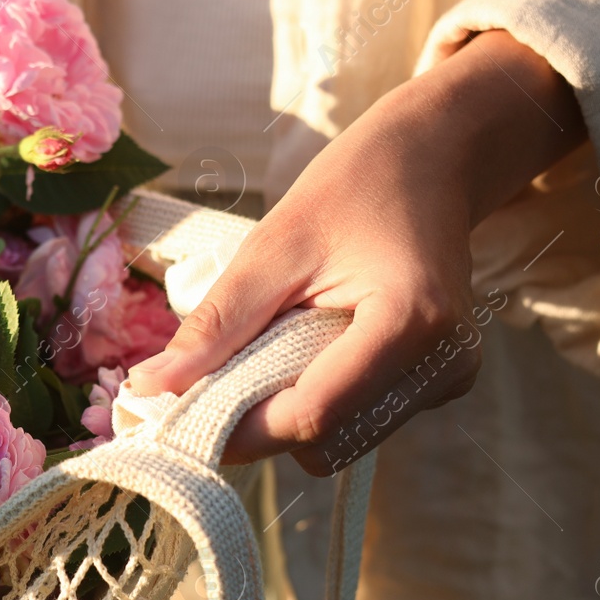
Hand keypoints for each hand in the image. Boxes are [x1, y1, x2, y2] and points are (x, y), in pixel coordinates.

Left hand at [128, 30, 586, 472]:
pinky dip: (319, 401)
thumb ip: (216, 324)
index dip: (238, 432)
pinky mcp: (441, 383)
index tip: (174, 420)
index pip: (312, 415)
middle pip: (328, 440)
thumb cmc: (356, 186)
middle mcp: (443, 364)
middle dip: (260, 426)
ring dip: (288, 415)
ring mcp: (449, 378)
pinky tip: (310, 350)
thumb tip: (150, 389)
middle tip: (208, 385)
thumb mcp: (274, 245)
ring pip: (343, 441)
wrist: (436, 159)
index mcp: (408, 322)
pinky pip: (361, 421)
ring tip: (268, 350)